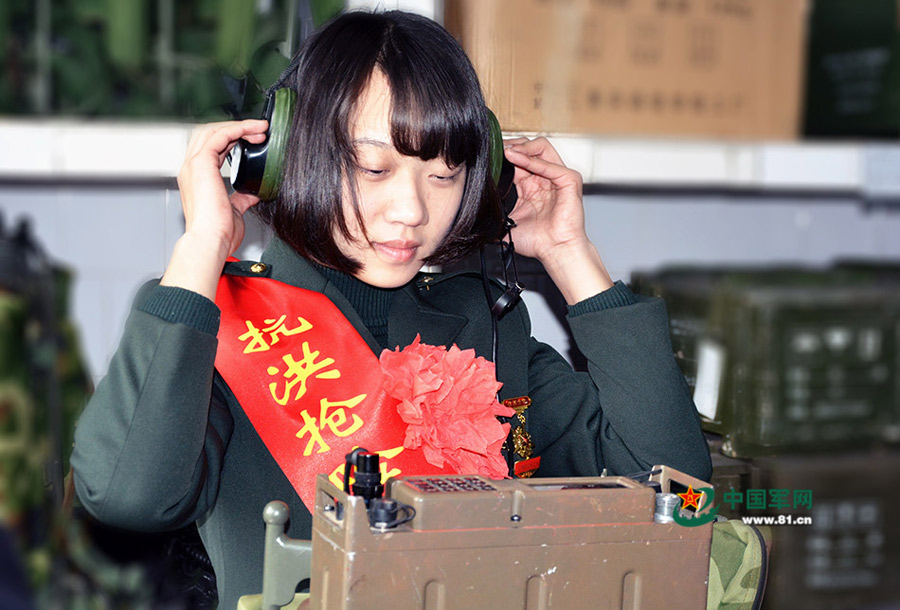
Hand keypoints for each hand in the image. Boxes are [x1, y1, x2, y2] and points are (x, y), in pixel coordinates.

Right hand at [161, 119, 268, 298]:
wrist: (210, 241)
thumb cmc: (218, 233)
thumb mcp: (234, 211)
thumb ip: (241, 199)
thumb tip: (252, 194)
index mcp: (197, 179)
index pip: (212, 148)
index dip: (232, 140)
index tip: (254, 141)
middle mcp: (191, 169)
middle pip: (209, 134)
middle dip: (235, 129)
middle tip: (259, 132)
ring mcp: (193, 165)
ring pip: (213, 130)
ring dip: (238, 126)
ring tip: (259, 129)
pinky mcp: (201, 163)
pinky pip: (219, 135)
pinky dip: (236, 129)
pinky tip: (252, 130)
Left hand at [503, 137, 613, 303]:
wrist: (555, 251)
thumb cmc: (539, 242)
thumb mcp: (508, 224)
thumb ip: (494, 217)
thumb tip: (472, 221)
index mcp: (532, 185)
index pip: (519, 159)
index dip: (504, 153)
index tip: (489, 153)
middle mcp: (546, 178)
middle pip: (531, 147)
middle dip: (513, 144)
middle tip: (497, 148)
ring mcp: (559, 177)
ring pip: (542, 147)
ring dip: (522, 146)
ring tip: (506, 151)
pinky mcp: (570, 180)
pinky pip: (550, 164)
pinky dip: (532, 160)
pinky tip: (516, 159)